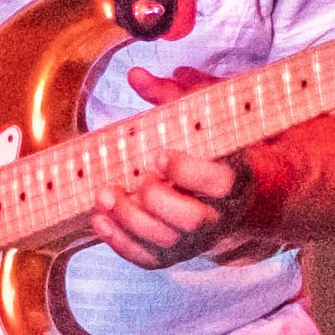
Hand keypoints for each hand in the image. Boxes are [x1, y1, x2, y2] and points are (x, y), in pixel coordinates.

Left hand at [90, 74, 272, 269]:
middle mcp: (218, 217)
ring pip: (165, 242)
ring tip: (105, 194)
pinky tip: (100, 218)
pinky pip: (146, 259)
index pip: (220, 183)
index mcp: (234, 181)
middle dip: (156, 200)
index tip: (160, 155)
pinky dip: (119, 241)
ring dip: (129, 219)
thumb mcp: (200, 122)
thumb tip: (136, 76)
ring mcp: (195, 241)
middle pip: (191, 220)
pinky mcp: (172, 255)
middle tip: (138, 179)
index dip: (188, 171)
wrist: (226, 198)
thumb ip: (171, 98)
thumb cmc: (210, 153)